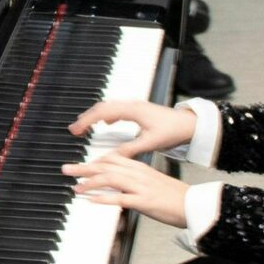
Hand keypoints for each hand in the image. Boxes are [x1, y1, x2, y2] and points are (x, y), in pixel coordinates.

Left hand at [62, 149, 189, 225]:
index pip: (112, 159)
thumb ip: (134, 181)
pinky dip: (104, 198)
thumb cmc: (174, 196)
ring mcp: (141, 187)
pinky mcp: (144, 202)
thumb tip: (117, 186)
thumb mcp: (152, 183)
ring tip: (75, 187)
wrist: (194, 204)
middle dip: (84, 168)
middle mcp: (139, 175)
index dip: (93, 162)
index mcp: (140, 168)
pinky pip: (121, 198)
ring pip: (110, 180)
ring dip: (90, 182)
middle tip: (66, 170)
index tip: (80, 166)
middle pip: (106, 167)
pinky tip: (92, 200)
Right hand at [68, 97, 196, 155]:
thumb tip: (112, 158)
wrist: (190, 124)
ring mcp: (135, 106)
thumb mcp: (150, 143)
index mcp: (132, 110)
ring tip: (84, 127)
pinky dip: (106, 116)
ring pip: (108, 107)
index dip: (86, 121)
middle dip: (86, 117)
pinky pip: (116, 109)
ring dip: (95, 116)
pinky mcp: (138, 110)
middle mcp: (132, 105)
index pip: (102, 112)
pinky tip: (106, 124)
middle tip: (74, 130)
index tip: (75, 130)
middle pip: (102, 107)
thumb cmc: (173, 130)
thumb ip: (130, 149)